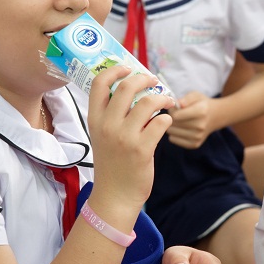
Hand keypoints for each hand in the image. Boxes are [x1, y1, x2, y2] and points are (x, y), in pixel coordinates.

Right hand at [86, 67, 174, 213]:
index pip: (99, 83)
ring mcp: (125, 137)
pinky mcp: (142, 149)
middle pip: (127, 87)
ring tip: (168, 102)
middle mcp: (108, 126)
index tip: (128, 68)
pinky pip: (161, 122)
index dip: (115, 70)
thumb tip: (131, 89)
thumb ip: (111, 115)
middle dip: (145, 79)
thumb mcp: (102, 136)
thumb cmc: (112, 164)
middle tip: (154, 81)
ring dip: (162, 98)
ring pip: (148, 102)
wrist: (115, 195)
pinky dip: (167, 119)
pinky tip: (166, 123)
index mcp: (95, 120)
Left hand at [167, 91, 217, 149]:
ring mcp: (198, 136)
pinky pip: (173, 140)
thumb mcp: (195, 95)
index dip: (171, 110)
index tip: (174, 108)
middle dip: (170, 118)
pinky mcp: (194, 144)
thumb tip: (177, 104)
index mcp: (201, 111)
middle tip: (176, 114)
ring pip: (171, 132)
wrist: (215, 116)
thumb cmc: (201, 104)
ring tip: (178, 121)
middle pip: (173, 124)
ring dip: (171, 126)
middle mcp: (200, 126)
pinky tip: (179, 129)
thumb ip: (185, 99)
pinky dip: (173, 134)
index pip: (176, 115)